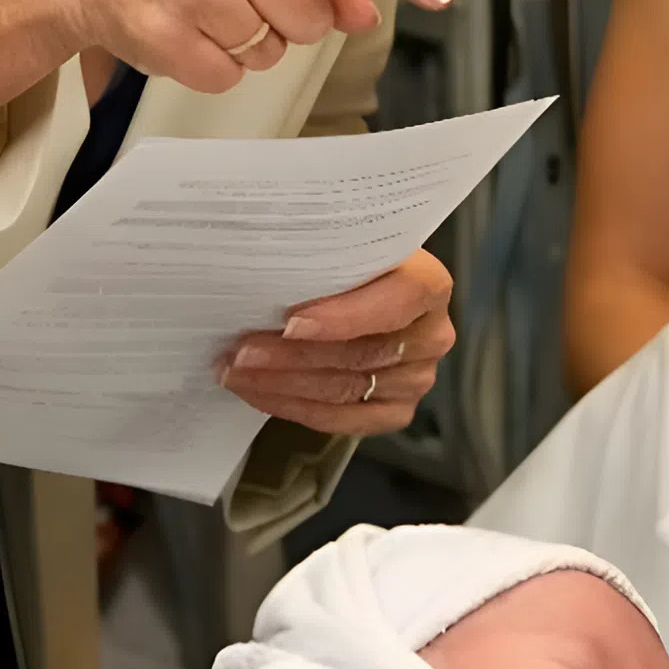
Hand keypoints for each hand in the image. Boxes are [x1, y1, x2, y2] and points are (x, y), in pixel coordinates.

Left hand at [220, 248, 455, 434]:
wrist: (362, 292)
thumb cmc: (346, 263)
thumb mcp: (343, 247)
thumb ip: (323, 255)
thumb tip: (264, 262)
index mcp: (430, 284)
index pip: (399, 300)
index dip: (346, 316)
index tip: (290, 323)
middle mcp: (433, 335)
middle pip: (362, 353)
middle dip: (294, 355)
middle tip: (241, 351)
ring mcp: (418, 379)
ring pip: (346, 390)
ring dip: (283, 383)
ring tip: (235, 371)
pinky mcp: (397, 412)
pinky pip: (343, 420)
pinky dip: (294, 408)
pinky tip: (257, 393)